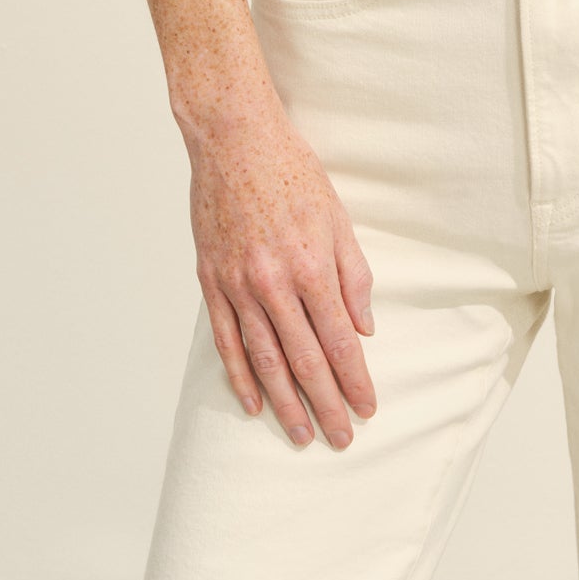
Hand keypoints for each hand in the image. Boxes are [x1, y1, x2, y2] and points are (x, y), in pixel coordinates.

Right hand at [184, 106, 377, 450]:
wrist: (234, 140)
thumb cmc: (292, 172)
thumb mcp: (337, 217)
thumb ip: (352, 274)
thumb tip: (363, 327)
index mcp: (311, 266)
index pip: (339, 340)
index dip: (354, 380)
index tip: (368, 408)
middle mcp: (273, 283)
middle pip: (304, 360)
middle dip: (326, 404)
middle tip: (341, 439)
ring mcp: (237, 285)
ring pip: (264, 359)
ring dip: (285, 402)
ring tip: (302, 434)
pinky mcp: (211, 281)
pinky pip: (226, 340)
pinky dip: (240, 375)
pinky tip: (253, 402)